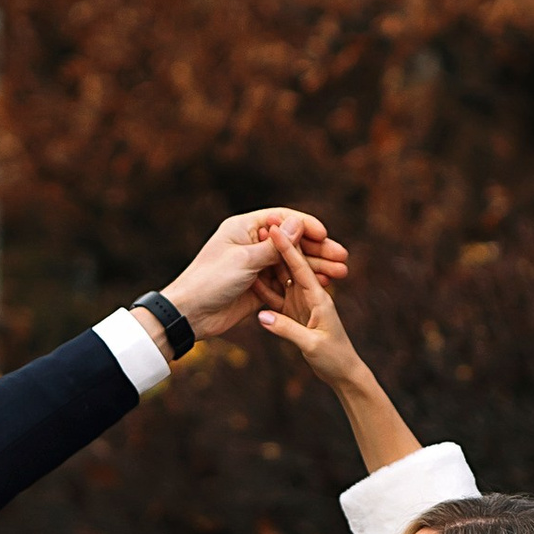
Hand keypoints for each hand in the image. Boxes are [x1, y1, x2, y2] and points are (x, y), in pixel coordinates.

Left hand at [162, 208, 349, 339]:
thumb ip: (274, 246)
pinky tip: (324, 286)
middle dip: (319, 249)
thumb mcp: (245, 260)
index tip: (326, 235)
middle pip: (292, 242)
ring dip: (316, 268)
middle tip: (343, 258)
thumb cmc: (210, 281)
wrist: (190, 314)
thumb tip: (298, 223)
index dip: (306, 225)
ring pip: (292, 263)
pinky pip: (286, 282)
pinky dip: (304, 284)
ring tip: (341, 274)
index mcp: (244, 228)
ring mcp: (256, 266)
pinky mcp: (258, 287)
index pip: (281, 219)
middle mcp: (252, 244)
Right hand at [257, 221, 422, 471]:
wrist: (343, 374)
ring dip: (268, 264)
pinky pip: (276, 298)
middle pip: (290, 267)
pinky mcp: (294, 315)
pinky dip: (264, 288)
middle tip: (259, 228)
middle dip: (276, 248)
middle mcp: (310, 296)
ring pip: (281, 280)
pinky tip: (250, 277)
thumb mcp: (311, 345)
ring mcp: (301, 304)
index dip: (287, 247)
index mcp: (319, 298)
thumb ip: (287, 329)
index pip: (301, 267)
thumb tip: (262, 316)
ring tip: (250, 247)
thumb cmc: (334, 358)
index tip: (274, 228)